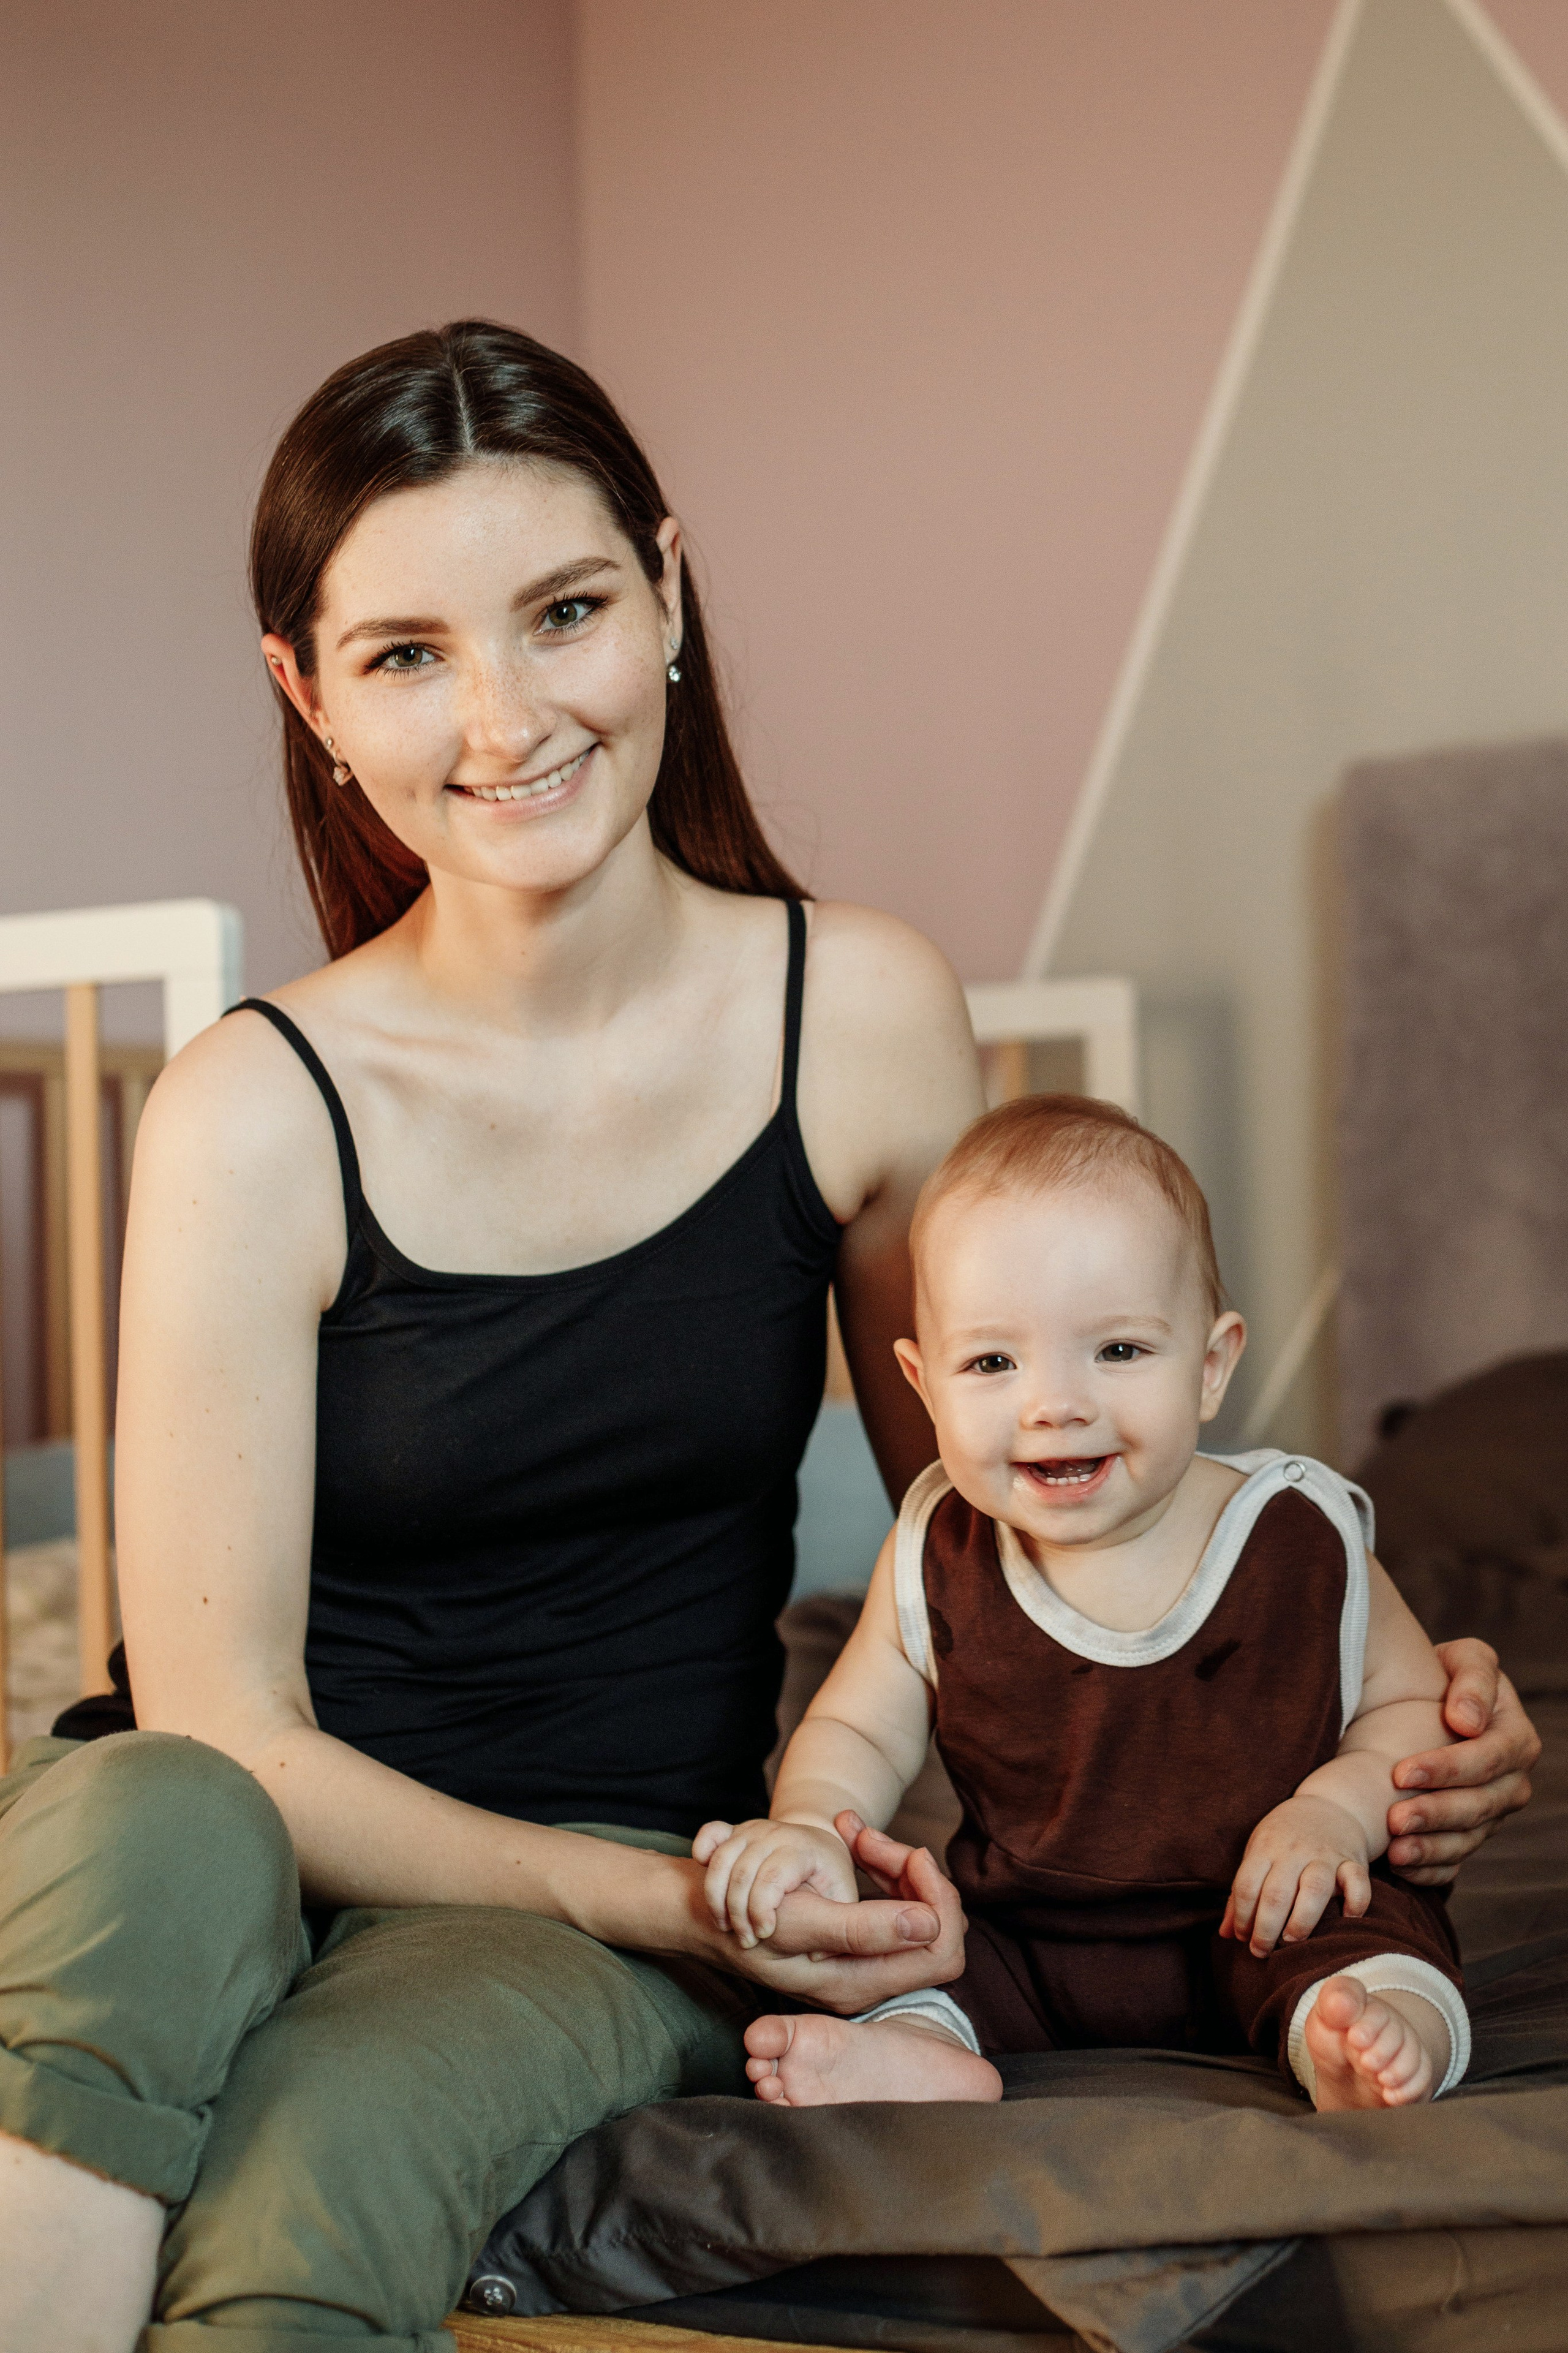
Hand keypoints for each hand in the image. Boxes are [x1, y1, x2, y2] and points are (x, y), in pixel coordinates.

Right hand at [692, 1814, 855, 1947]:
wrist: (814, 1845)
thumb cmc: (826, 1880)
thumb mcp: (842, 1898)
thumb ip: (842, 1926)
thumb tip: (820, 1954)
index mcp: (804, 1849)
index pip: (773, 1875)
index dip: (763, 1908)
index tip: (765, 1934)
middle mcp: (776, 1833)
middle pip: (742, 1872)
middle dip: (738, 1913)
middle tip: (747, 1939)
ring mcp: (753, 1829)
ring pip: (721, 1860)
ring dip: (716, 1899)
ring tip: (728, 1926)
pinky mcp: (734, 1830)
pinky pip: (710, 1833)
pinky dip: (703, 1852)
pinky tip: (705, 1874)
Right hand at [701, 1825, 966, 2016]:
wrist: (701, 1916)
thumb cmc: (742, 1926)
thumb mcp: (801, 1925)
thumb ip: (863, 1930)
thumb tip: (931, 1925)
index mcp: (863, 1983)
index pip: (941, 1950)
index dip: (938, 1900)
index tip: (912, 1854)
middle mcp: (868, 1974)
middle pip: (933, 1925)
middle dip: (910, 1872)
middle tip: (869, 1835)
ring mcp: (859, 1955)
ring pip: (912, 1904)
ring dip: (888, 1860)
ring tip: (853, 1828)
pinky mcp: (848, 1933)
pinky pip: (889, 1894)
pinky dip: (873, 1863)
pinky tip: (851, 1836)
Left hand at [1221, 1795, 1369, 1956]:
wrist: (1329, 1805)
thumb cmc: (1285, 1837)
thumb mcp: (1258, 1853)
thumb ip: (1242, 1893)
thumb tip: (1224, 1933)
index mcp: (1266, 1848)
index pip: (1247, 1885)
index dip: (1242, 1917)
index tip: (1243, 1938)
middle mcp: (1294, 1851)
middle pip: (1277, 1893)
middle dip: (1266, 1928)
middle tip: (1262, 1951)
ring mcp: (1325, 1855)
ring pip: (1314, 1889)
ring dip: (1301, 1921)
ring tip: (1291, 1940)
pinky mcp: (1353, 1860)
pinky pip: (1358, 1882)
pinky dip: (1355, 1903)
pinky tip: (1346, 1920)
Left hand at [1388, 1644, 1539, 1883]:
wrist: (1428, 1701)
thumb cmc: (1445, 1674)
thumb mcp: (1465, 1660)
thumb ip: (1473, 1679)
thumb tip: (1468, 1721)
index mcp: (1516, 1739)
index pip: (1488, 1759)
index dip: (1447, 1769)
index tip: (1401, 1772)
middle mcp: (1511, 1782)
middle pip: (1480, 1806)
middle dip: (1436, 1814)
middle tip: (1394, 1819)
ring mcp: (1491, 1814)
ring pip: (1468, 1839)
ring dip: (1432, 1848)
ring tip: (1394, 1850)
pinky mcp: (1468, 1835)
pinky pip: (1455, 1861)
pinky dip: (1429, 1869)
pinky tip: (1399, 1866)